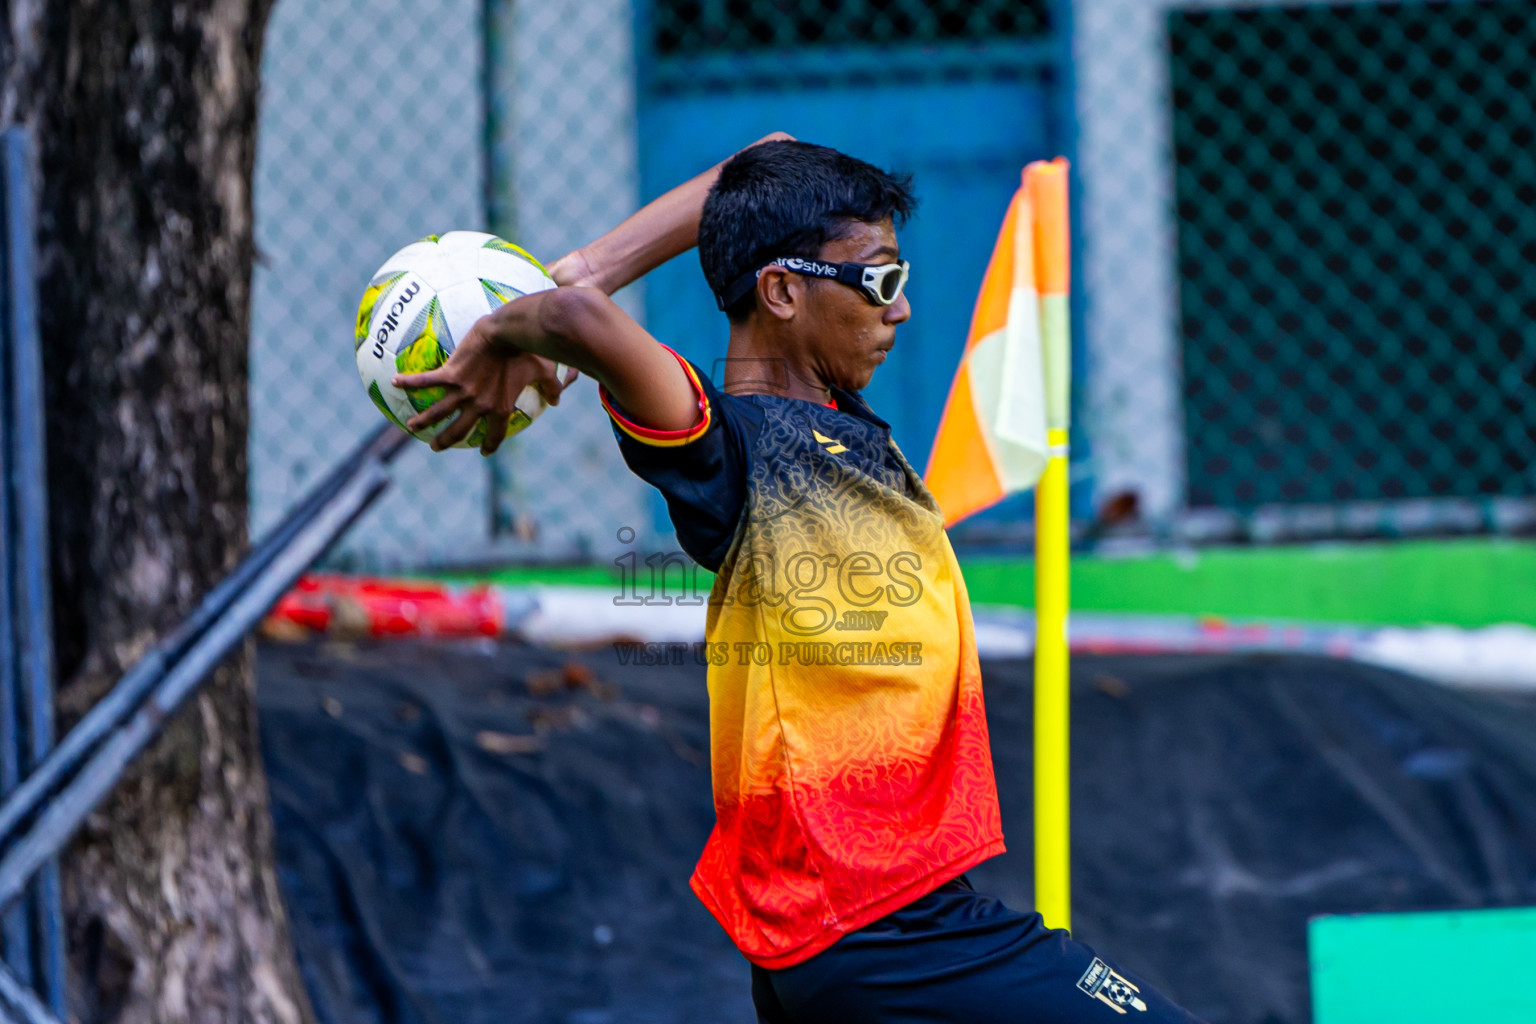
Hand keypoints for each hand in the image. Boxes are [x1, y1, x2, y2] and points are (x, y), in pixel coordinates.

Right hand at [393, 320, 577, 454]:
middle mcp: (479, 405)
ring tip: (412, 427)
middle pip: (459, 431)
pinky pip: (425, 381)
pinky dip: (409, 382)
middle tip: (436, 447)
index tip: (483, 451)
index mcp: (500, 408)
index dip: (489, 445)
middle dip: (446, 441)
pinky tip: (394, 382)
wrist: (510, 332)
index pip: (494, 435)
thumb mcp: (545, 371)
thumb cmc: (530, 350)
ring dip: (423, 422)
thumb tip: (558, 401)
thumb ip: (551, 388)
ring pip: (438, 413)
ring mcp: (463, 391)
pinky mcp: (450, 373)